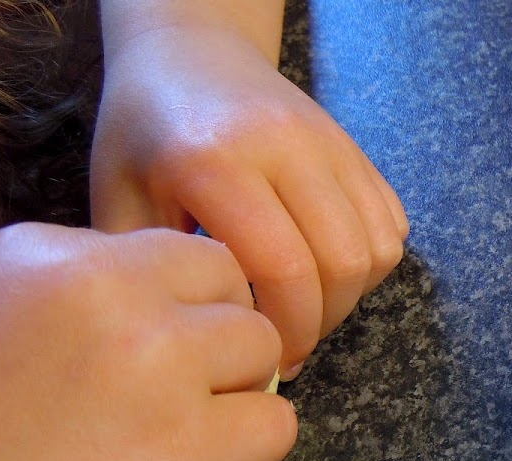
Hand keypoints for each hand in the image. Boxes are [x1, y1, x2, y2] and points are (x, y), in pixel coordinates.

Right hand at [0, 224, 296, 460]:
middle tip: (176, 388)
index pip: (186, 252)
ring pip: (263, 348)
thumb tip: (168, 288)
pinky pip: (276, 425)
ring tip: (173, 429)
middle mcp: (109, 296)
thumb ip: (80, 283)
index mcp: (52, 255)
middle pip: (233, 289)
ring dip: (236, 391)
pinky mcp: (190, 446)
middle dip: (220, 338)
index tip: (167, 343)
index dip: (189, 303)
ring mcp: (156, 366)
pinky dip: (248, 449)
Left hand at [90, 24, 407, 380]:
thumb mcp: (119, 199)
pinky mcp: (356, 148)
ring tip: (310, 308)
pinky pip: (392, 223)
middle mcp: (286, 147)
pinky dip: (372, 263)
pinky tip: (328, 269)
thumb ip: (159, 272)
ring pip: (379, 248)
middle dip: (323, 323)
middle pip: (343, 263)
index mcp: (217, 162)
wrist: (191, 52)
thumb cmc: (146, 131)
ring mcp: (331, 143)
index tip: (265, 357)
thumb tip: (211, 344)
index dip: (285, 328)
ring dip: (352, 296)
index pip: (283, 267)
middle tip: (291, 344)